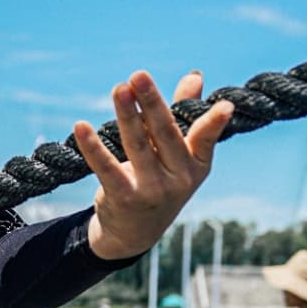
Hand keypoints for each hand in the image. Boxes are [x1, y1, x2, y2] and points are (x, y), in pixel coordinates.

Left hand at [76, 71, 233, 261]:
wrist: (135, 232)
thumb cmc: (160, 180)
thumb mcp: (177, 153)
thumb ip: (183, 114)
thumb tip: (195, 76)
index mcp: (196, 164)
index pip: (205, 139)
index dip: (214, 124)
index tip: (226, 105)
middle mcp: (179, 178)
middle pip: (164, 133)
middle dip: (153, 102)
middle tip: (139, 75)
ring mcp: (152, 189)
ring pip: (136, 145)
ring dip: (127, 115)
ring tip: (119, 89)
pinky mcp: (123, 197)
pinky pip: (106, 168)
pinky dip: (92, 147)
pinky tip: (80, 126)